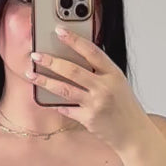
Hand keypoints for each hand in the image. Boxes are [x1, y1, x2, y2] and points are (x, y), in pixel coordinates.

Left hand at [29, 27, 149, 154]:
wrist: (134, 134)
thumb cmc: (125, 108)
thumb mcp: (118, 84)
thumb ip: (100, 72)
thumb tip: (74, 58)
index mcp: (114, 74)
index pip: (91, 51)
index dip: (74, 40)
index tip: (59, 31)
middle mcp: (105, 87)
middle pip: (72, 70)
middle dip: (51, 61)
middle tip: (36, 56)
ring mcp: (96, 104)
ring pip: (64, 89)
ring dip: (44, 81)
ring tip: (31, 74)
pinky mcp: (89, 119)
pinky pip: (66, 109)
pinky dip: (56, 104)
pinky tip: (47, 99)